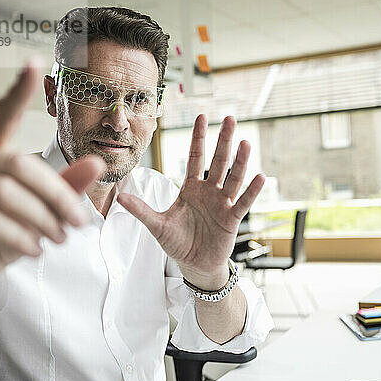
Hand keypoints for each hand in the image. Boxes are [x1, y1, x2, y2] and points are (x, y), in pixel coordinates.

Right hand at [0, 60, 104, 307]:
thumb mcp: (36, 214)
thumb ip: (64, 188)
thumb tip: (97, 161)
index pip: (1, 116)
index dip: (17, 91)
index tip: (34, 63)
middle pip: (19, 164)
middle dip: (57, 195)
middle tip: (78, 222)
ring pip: (3, 192)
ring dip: (41, 218)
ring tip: (59, 239)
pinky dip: (18, 235)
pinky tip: (34, 250)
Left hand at [118, 115, 264, 289]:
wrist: (194, 264)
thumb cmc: (177, 242)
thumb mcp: (157, 225)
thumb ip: (142, 210)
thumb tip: (120, 198)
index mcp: (191, 188)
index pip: (195, 157)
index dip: (198, 137)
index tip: (201, 116)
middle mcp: (209, 191)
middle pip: (217, 161)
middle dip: (223, 140)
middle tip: (230, 118)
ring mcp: (222, 204)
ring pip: (232, 178)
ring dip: (240, 162)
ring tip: (245, 143)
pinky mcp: (232, 219)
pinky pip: (243, 203)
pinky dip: (251, 191)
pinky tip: (260, 177)